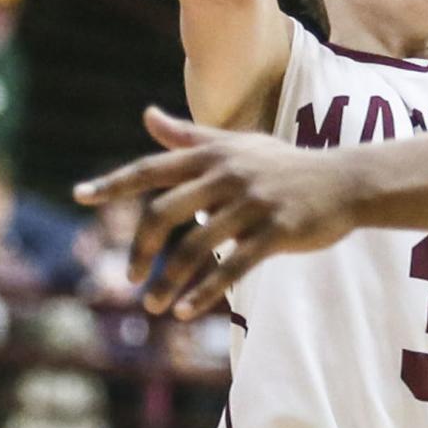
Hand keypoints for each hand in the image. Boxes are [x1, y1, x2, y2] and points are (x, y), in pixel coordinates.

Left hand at [73, 107, 364, 318]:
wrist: (346, 182)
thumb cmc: (285, 165)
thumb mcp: (238, 146)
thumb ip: (190, 136)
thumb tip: (146, 116)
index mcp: (214, 154)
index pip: (153, 167)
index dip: (115, 182)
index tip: (80, 196)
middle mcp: (229, 174)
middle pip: (165, 212)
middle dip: (141, 249)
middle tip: (130, 277)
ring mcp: (253, 203)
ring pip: (195, 246)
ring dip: (169, 281)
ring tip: (154, 306)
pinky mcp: (276, 231)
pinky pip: (232, 267)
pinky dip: (204, 292)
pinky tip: (186, 312)